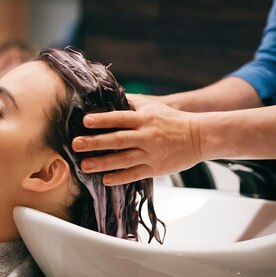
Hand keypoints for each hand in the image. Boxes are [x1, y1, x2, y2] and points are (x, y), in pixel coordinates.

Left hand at [71, 98, 202, 184]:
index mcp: (144, 119)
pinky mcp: (156, 168)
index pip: (120, 118)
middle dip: (95, 143)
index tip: (85, 121)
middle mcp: (146, 136)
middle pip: (117, 139)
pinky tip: (105, 180)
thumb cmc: (172, 120)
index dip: (102, 120)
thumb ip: (132, 102)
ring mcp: (151, 153)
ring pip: (123, 159)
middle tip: (76, 145)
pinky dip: (120, 178)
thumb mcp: (153, 106)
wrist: (199, 136)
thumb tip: (111, 96)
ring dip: (103, 163)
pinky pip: (135, 174)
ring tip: (84, 166)